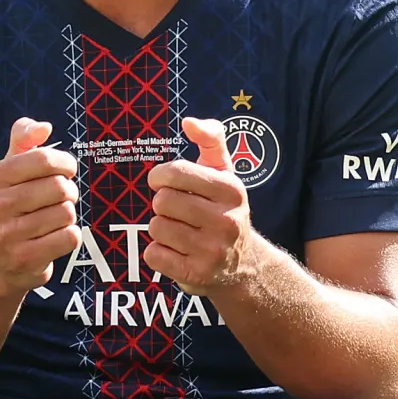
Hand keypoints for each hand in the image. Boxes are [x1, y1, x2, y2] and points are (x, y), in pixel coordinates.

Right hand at [0, 117, 79, 294]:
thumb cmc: (10, 208)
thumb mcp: (9, 170)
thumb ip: (24, 140)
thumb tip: (44, 127)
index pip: (43, 159)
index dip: (65, 162)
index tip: (67, 170)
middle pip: (58, 187)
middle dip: (68, 191)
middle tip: (61, 198)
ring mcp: (7, 234)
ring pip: (66, 213)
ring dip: (68, 215)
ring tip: (53, 220)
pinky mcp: (23, 258)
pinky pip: (69, 237)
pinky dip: (70, 236)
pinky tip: (54, 237)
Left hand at [143, 116, 254, 293]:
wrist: (243, 265)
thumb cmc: (224, 209)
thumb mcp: (225, 172)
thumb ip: (211, 139)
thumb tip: (189, 122)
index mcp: (232, 190)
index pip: (176, 172)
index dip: (160, 176)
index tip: (162, 182)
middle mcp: (226, 221)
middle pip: (162, 201)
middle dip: (163, 204)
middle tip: (176, 211)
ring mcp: (212, 251)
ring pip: (156, 227)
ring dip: (161, 228)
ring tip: (180, 231)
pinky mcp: (197, 275)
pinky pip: (154, 255)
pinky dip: (158, 252)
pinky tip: (177, 251)